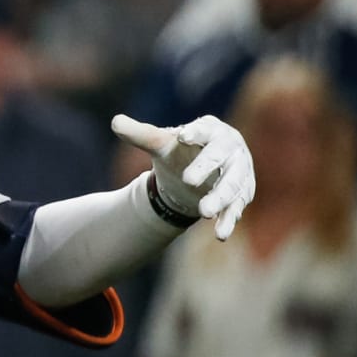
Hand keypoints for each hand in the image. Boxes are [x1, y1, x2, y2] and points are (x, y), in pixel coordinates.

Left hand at [111, 114, 255, 239]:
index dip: (196, 132)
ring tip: (203, 212)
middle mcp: (231, 149)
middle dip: (205, 167)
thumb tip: (115, 122)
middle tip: (188, 180)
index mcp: (211, 131)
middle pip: (221, 157)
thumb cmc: (180, 152)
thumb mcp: (160, 144)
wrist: (194, 175)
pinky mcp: (241, 194)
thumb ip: (140, 134)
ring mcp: (240, 172)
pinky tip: (220, 234)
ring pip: (232, 185)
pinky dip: (229, 220)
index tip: (182, 136)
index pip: (205, 129)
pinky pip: (237, 207)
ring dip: (220, 198)